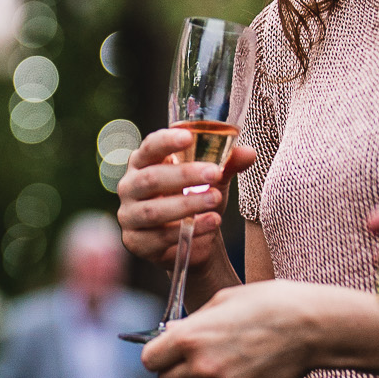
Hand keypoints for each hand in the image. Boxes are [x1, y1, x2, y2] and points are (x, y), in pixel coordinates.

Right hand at [117, 128, 256, 266]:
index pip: (150, 147)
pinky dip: (188, 231)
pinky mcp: (136, 241)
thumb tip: (249, 153)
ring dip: (187, 205)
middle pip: (150, 179)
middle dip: (184, 175)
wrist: (192, 240)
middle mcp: (130, 186)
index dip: (166, 141)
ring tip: (215, 199)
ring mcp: (129, 215)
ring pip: (153, 210)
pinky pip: (160, 237)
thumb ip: (227, 164)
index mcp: (144, 162)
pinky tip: (211, 222)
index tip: (189, 136)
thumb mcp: (213, 179)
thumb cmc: (195, 198)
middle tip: (214, 173)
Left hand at [140, 280, 378, 377]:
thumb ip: (193, 322)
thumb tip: (171, 333)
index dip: (158, 354)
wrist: (311, 325)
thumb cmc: (267, 303)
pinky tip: (243, 370)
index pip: (150, 360)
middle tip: (194, 358)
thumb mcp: (223, 300)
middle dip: (176, 370)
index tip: (168, 350)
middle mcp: (201, 365)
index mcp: (189, 337)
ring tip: (220, 364)